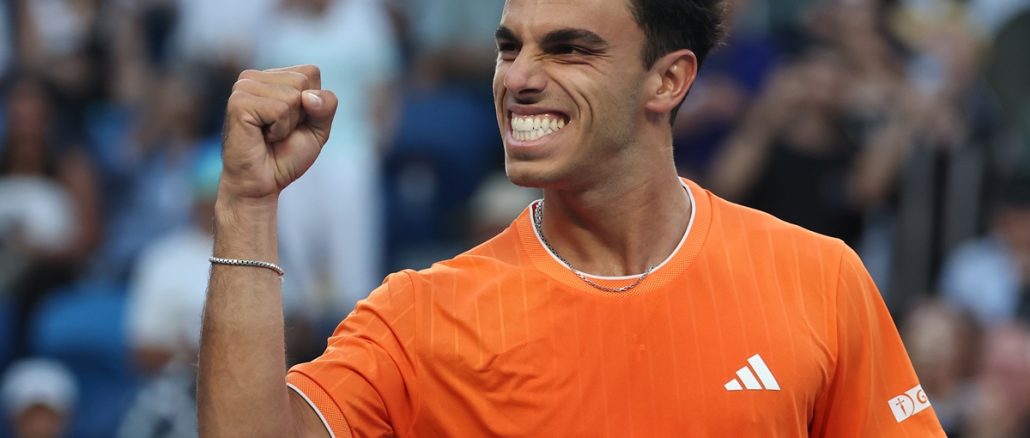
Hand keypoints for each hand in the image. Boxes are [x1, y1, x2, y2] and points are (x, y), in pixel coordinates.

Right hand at [219, 65, 337, 202]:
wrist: (262, 184)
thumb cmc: (286, 155)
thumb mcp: (318, 129)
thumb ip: (326, 106)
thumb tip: (308, 96)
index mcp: (272, 77)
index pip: (311, 72)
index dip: (313, 104)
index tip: (294, 123)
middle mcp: (254, 77)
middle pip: (303, 82)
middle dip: (301, 114)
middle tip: (280, 132)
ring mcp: (243, 87)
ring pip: (293, 96)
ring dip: (288, 124)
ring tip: (270, 135)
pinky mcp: (238, 102)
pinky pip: (279, 110)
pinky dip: (279, 130)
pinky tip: (263, 136)